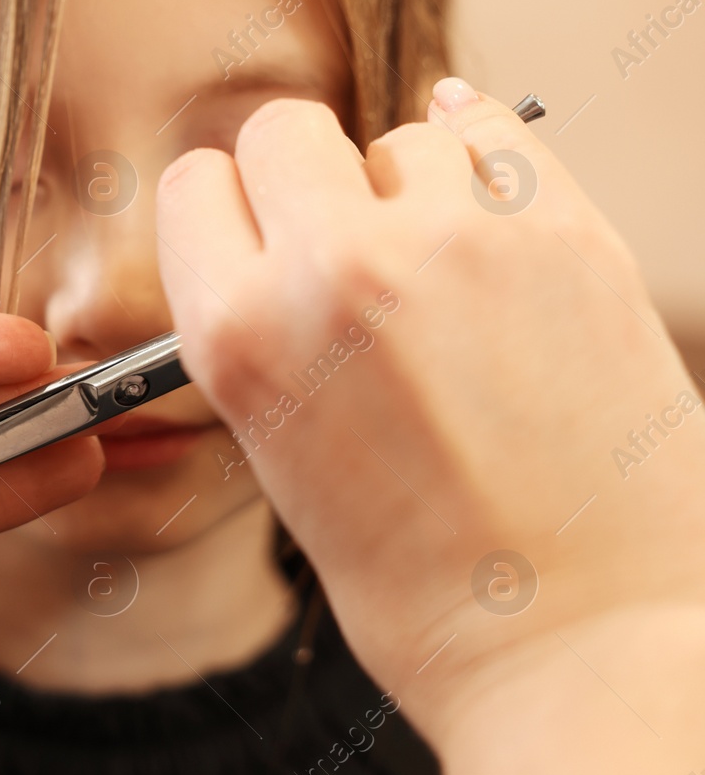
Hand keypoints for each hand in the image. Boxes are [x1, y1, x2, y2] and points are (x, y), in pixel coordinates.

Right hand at [156, 81, 704, 774]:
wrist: (583, 645)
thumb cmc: (427, 589)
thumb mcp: (284, 462)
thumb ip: (267, 340)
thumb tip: (285, 244)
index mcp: (240, 338)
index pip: (192, 187)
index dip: (223, 212)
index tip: (254, 234)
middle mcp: (338, 269)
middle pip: (284, 129)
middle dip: (302, 175)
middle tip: (340, 240)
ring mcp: (461, 242)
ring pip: (404, 133)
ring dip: (409, 185)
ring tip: (442, 274)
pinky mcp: (569, 237)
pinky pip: (501, 137)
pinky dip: (490, 169)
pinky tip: (493, 234)